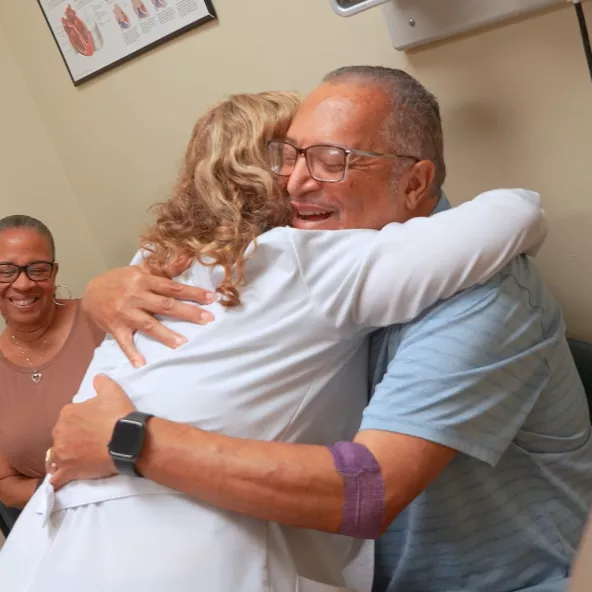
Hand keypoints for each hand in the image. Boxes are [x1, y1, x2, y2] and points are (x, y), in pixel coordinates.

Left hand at [50, 375, 135, 489]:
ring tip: (81, 460)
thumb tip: (97, 378)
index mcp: (68, 412)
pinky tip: (63, 479)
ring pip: (56, 456)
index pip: (69, 417)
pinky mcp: (67, 470)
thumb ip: (102, 382)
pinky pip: (55, 478)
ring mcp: (62, 452)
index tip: (92, 426)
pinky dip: (57, 479)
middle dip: (72, 439)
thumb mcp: (113, 391)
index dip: (81, 422)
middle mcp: (60, 431)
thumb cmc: (119, 415)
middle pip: (61, 436)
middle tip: (90, 442)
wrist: (128, 440)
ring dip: (65, 457)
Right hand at [83, 264, 215, 366]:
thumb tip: (188, 257)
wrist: (90, 292)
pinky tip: (142, 363)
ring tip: (183, 343)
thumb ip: (164, 267)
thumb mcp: (140, 270)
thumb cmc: (120, 281)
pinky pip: (125, 342)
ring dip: (166, 335)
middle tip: (207, 319)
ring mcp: (125, 313)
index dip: (192, 293)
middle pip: (165, 305)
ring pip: (148, 324)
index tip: (211, 298)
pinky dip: (132, 353)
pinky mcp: (115, 328)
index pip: (172, 287)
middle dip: (188, 312)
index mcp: (143, 281)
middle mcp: (135, 296)